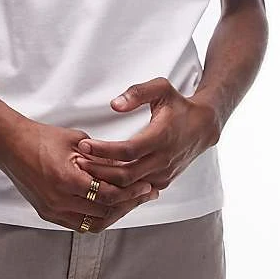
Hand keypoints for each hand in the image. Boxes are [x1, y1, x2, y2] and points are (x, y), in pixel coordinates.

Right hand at [0, 116, 158, 232]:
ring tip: (128, 203)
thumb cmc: (40, 138)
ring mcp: (52, 210)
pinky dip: (95, 218)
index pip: (109, 196)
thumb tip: (127, 166)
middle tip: (144, 196)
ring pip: (92, 223)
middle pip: (105, 213)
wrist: (10, 144)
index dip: (131, 193)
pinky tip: (107, 208)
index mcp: (67, 180)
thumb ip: (102, 157)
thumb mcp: (77, 141)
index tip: (146, 187)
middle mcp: (59, 201)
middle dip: (128, 204)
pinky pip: (77, 224)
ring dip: (113, 214)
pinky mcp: (46, 213)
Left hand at [75, 77, 221, 190]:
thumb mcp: (161, 88)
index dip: (103, 150)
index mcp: (161, 137)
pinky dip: (119, 187)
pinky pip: (138, 190)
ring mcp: (164, 174)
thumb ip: (137, 92)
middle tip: (76, 162)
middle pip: (125, 175)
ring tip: (84, 171)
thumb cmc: (178, 105)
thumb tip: (114, 105)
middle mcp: (163, 160)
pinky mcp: (163, 181)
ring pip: (130, 187)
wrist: (203, 127)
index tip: (84, 144)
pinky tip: (101, 179)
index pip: (127, 151)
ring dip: (106, 181)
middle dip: (99, 171)